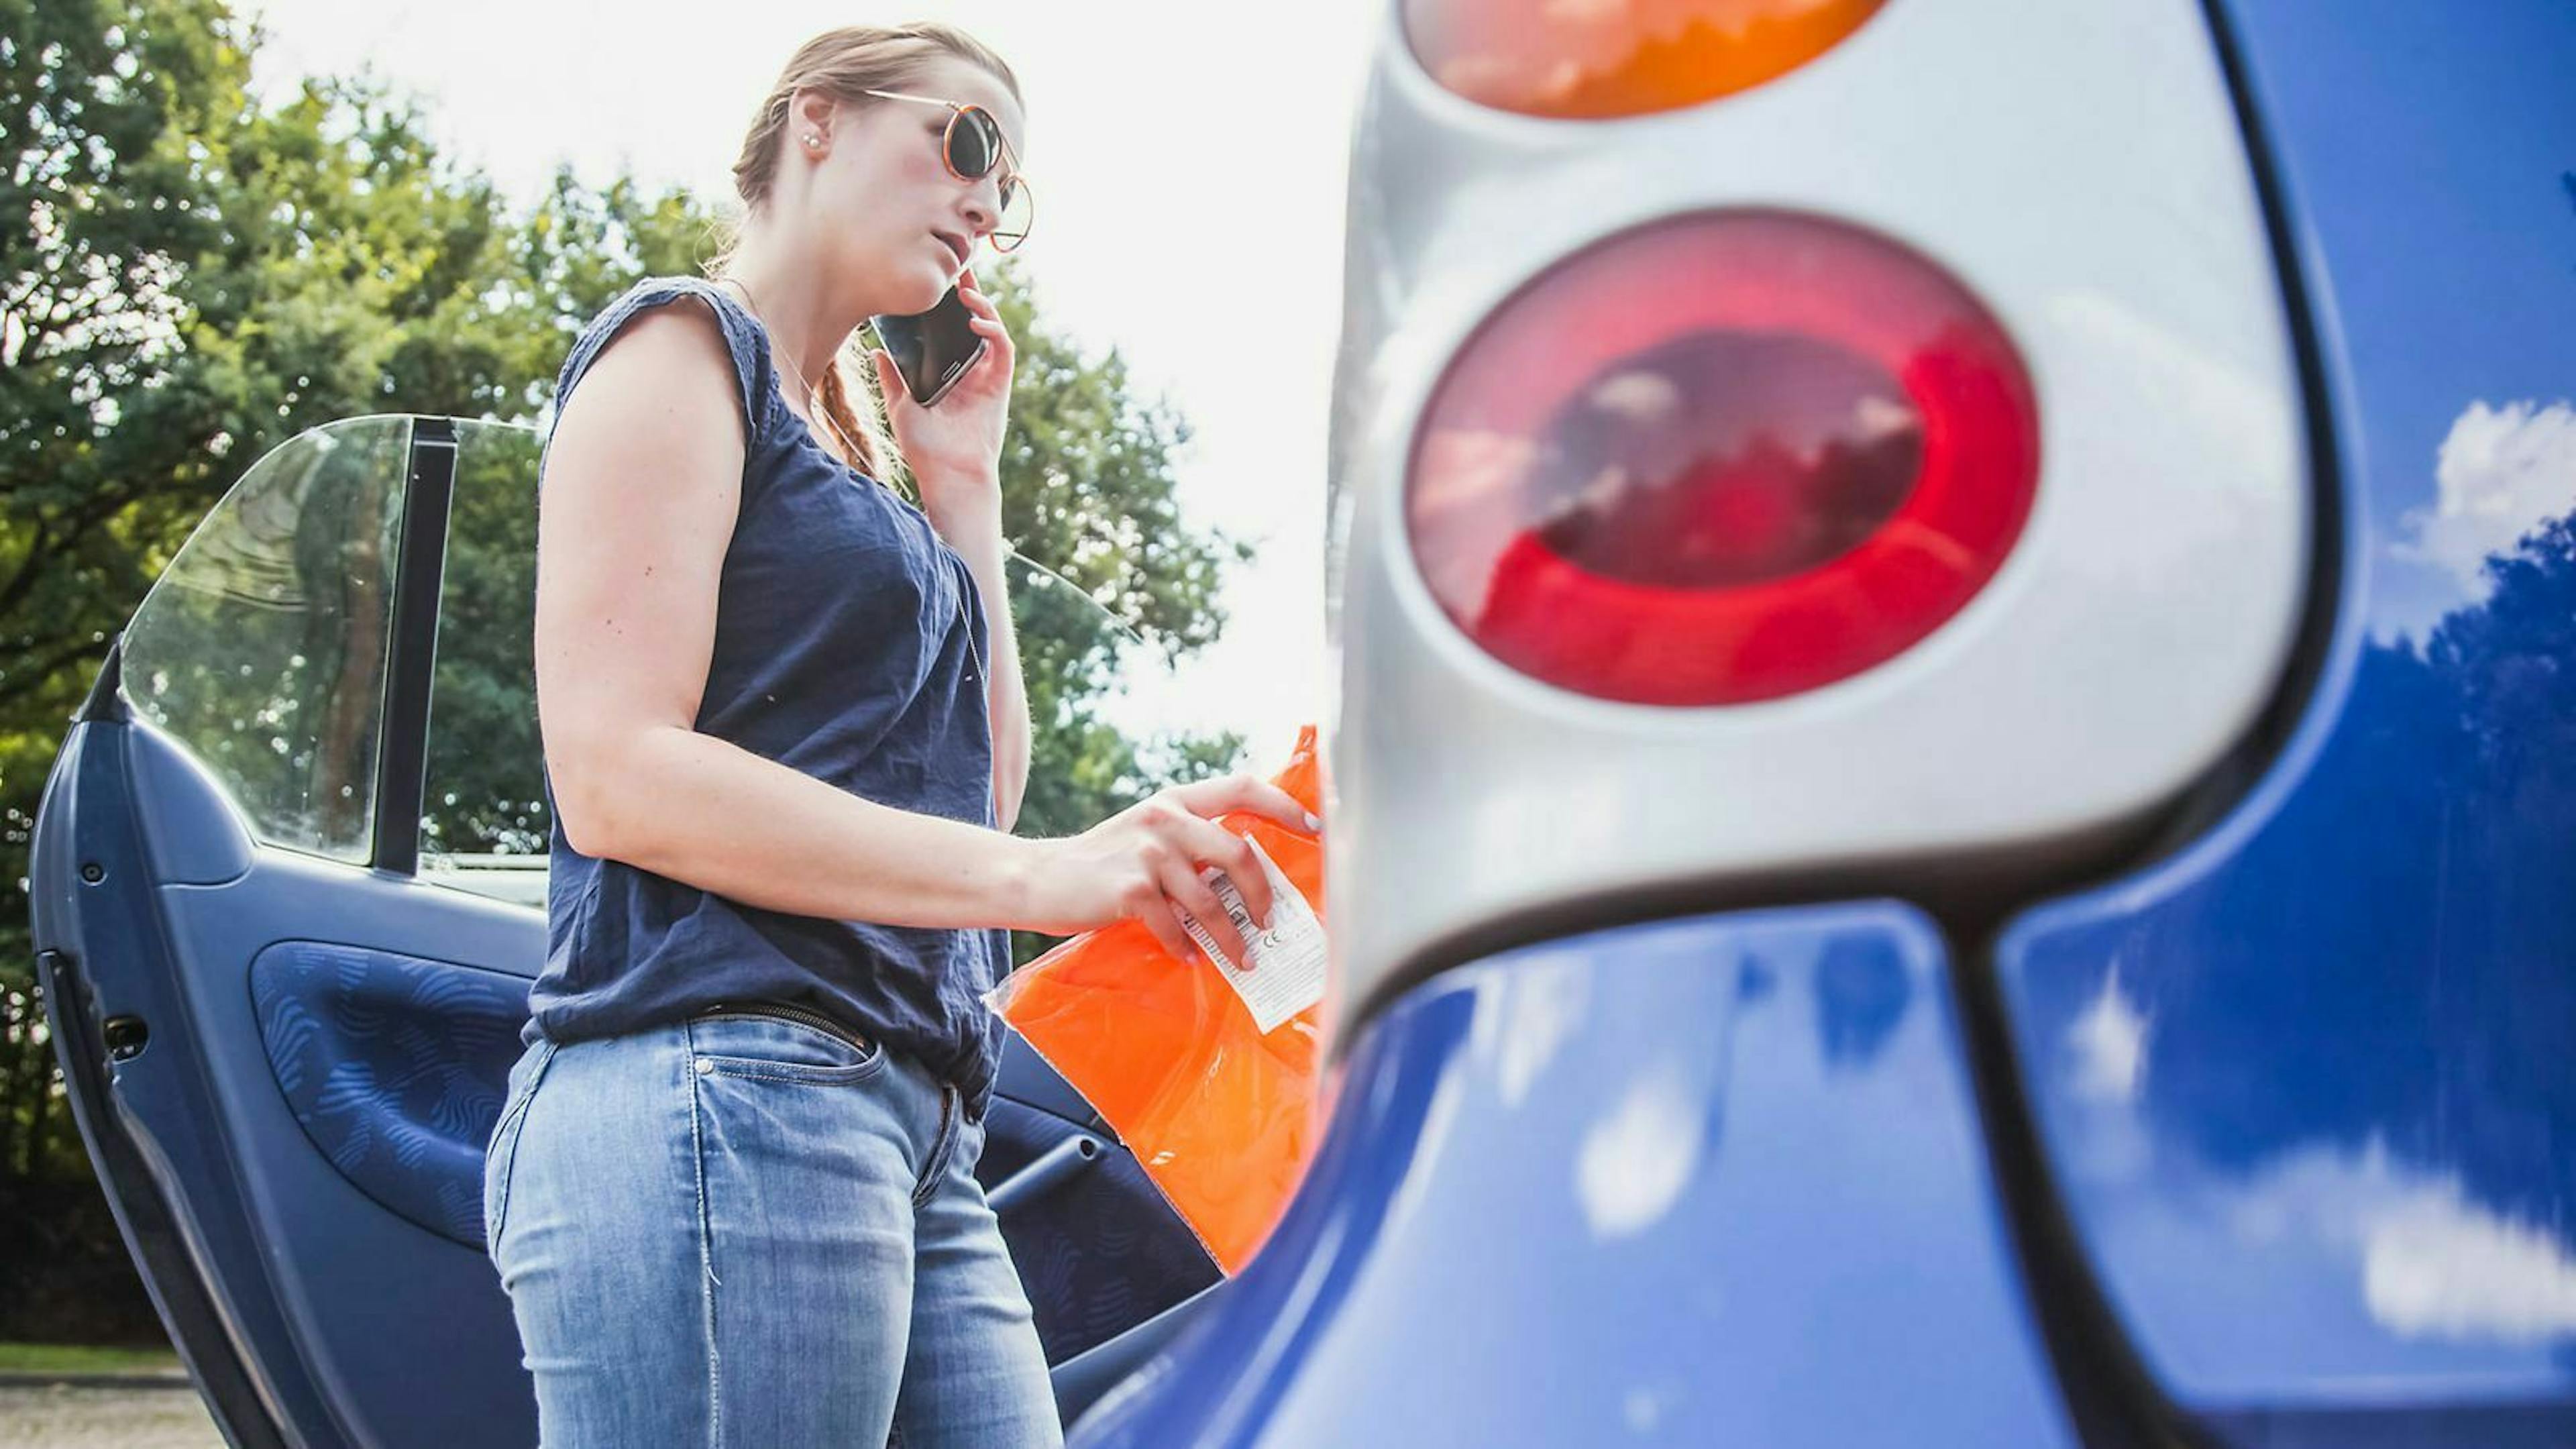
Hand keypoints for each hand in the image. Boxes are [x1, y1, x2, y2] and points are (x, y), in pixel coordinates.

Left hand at [873, 267, 1013, 524]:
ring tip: (965, 291)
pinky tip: (975, 320)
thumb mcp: (900, 407)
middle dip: (971, 294)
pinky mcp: (1000, 385)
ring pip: (993, 330)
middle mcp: (972, 372)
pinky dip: (993, 331)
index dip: (950, 305)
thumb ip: (892, 379)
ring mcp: (988, 377)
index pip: (952, 330)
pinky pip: (1003, 349)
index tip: (939, 282)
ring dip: (983, 307)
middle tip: (959, 268)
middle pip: (975, 323)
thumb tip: (875, 352)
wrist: (949, 477)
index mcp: (951, 374)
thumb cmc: (926, 450)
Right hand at [1015, 775, 1321, 969]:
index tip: (1316, 827)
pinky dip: (1187, 949)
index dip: (1284, 805)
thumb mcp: (1147, 835)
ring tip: (1242, 959)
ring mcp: (1148, 853)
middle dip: (1263, 894)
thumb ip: (1190, 841)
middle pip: (1240, 852)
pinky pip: (1176, 928)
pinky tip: (1190, 960)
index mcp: (1176, 801)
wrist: (1039, 879)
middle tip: (1271, 923)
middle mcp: (1165, 818)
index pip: (1242, 788)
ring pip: (1212, 902)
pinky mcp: (1130, 890)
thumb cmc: (1102, 863)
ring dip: (1231, 938)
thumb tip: (1248, 873)